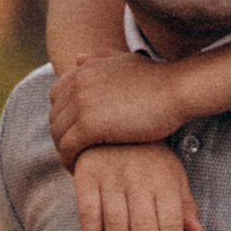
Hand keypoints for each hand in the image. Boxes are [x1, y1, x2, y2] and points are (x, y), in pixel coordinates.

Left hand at [50, 53, 185, 161]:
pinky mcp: (90, 126)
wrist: (175, 90)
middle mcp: (77, 85)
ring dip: (64, 152)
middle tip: (75, 154)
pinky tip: (79, 171)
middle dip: (62, 137)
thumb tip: (78, 59)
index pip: (56, 97)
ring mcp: (81, 105)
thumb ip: (100, 59)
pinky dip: (69, 161)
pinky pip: (68, 148)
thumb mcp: (125, 61)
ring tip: (76, 166)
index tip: (75, 133)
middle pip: (55, 117)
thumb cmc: (157, 79)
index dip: (63, 116)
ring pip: (58, 135)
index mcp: (82, 71)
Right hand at [71, 143, 205, 230]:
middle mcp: (137, 180)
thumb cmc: (148, 157)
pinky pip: (88, 212)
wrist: (112, 125)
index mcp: (163, 180)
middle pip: (144, 226)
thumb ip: (184, 205)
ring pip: (116, 223)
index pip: (170, 220)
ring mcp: (110, 179)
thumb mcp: (173, 174)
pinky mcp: (86, 179)